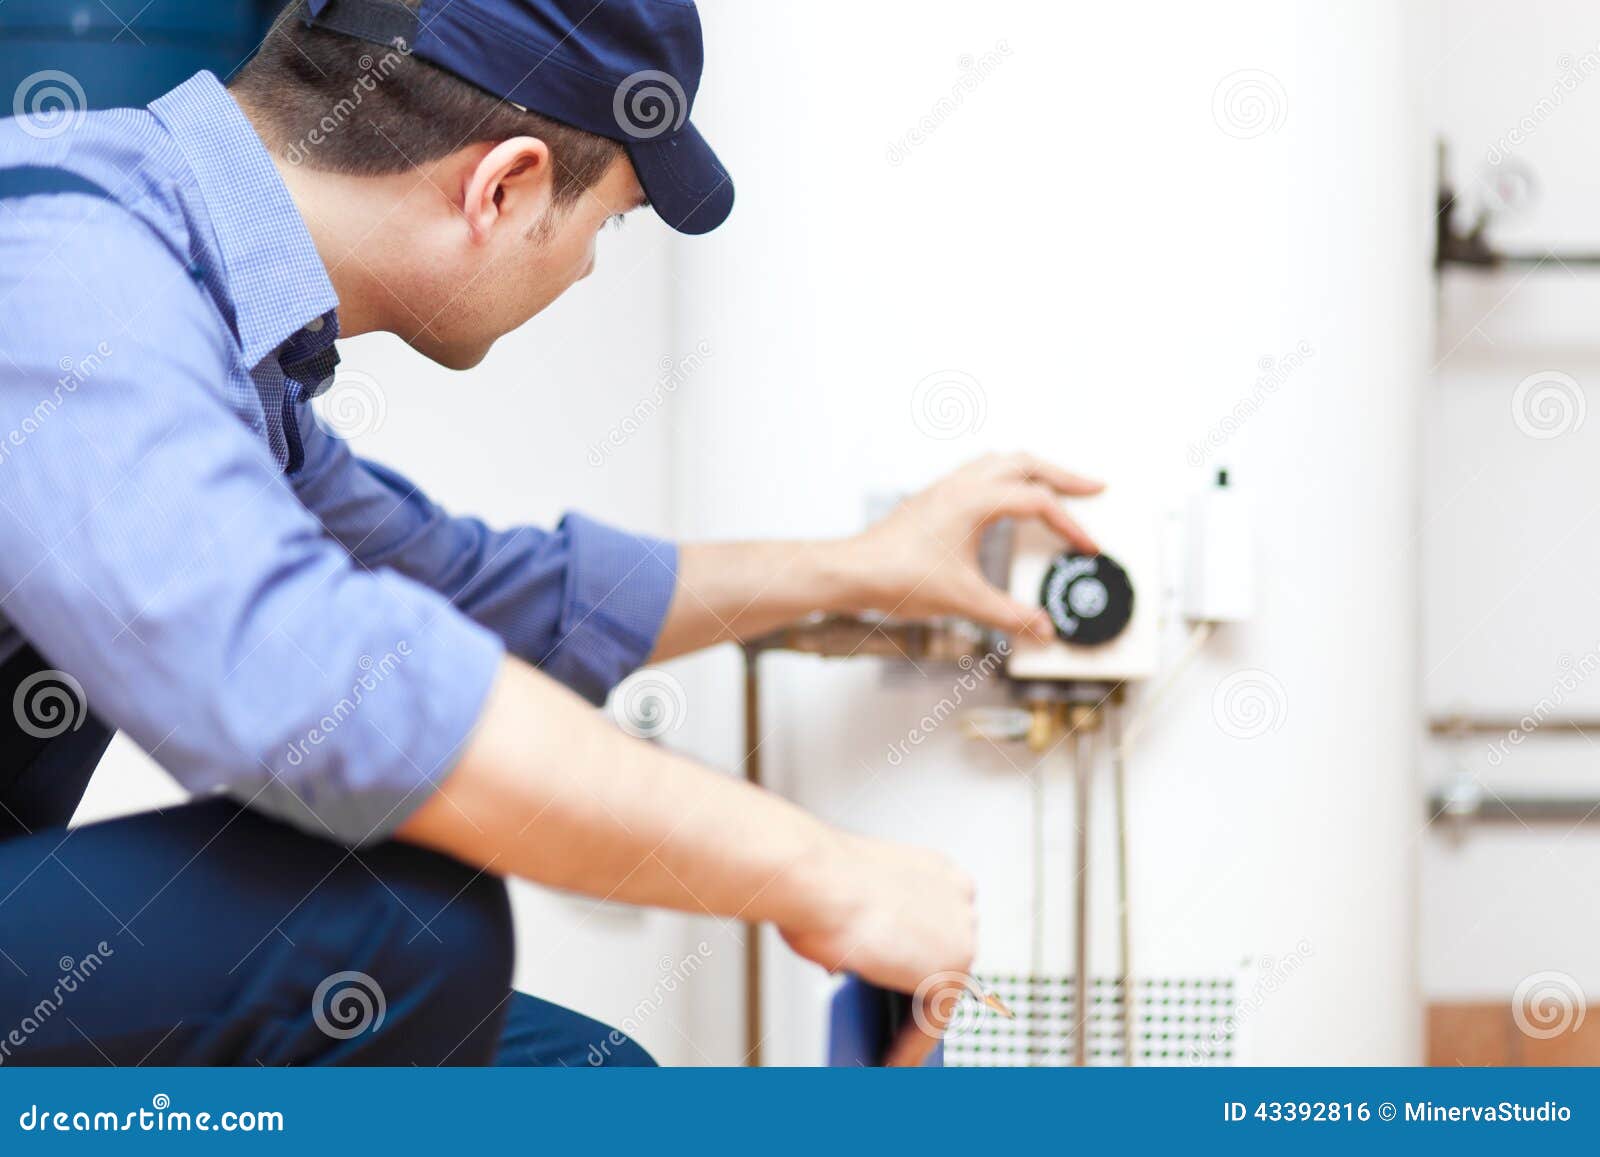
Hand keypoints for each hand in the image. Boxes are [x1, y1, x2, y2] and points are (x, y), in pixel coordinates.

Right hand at [780, 831, 976, 1065]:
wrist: (812, 880)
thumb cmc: (815, 882)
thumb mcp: (848, 903)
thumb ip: (868, 931)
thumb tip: (862, 966)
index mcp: (936, 871)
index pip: (937, 926)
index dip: (919, 962)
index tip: (907, 991)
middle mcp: (958, 895)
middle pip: (944, 960)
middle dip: (920, 997)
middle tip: (897, 1029)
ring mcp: (962, 931)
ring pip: (942, 993)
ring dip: (914, 1027)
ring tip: (889, 1053)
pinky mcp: (953, 967)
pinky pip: (934, 1020)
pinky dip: (911, 1045)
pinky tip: (888, 1061)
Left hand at [840, 452, 1103, 639]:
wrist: (851, 571)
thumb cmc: (896, 577)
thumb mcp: (963, 601)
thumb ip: (1009, 616)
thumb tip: (1043, 629)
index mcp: (974, 500)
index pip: (1038, 502)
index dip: (1070, 526)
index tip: (1088, 547)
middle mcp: (961, 485)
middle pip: (1025, 463)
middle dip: (1063, 475)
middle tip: (1093, 488)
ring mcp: (944, 488)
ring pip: (1000, 461)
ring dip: (1033, 470)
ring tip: (1056, 487)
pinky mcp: (933, 499)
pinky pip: (979, 473)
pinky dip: (1006, 478)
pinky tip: (1007, 500)